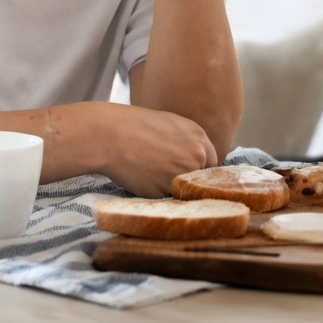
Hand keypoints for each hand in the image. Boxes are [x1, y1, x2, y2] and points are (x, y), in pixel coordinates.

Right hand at [97, 103, 217, 196]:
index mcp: (199, 137)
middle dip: (188, 180)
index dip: (198, 169)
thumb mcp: (170, 124)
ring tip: (152, 173)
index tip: (186, 172)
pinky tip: (144, 179)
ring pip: (185, 190)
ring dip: (173, 188)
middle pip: (202, 179)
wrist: (111, 134)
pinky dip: (158, 194)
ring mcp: (183, 175)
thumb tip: (196, 160)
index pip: (211, 163)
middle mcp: (197, 156)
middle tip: (166, 175)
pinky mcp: (166, 191)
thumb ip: (188, 142)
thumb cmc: (134, 126)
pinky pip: (167, 198)